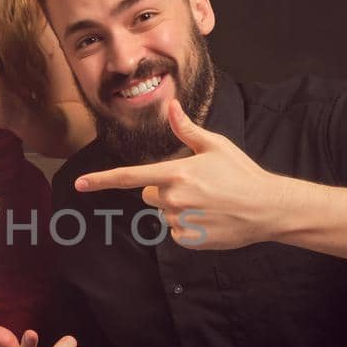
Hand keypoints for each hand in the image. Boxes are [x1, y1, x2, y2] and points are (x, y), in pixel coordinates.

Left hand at [73, 97, 288, 249]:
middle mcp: (174, 198)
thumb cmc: (241, 173)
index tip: (80, 184)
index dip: (102, 180)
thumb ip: (187, 130)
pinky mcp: (189, 240)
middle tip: (197, 186)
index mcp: (177, 173)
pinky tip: (210, 218)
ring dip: (179, 208)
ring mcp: (181, 221)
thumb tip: (170, 107)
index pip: (131, 177)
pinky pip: (176, 231)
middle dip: (165, 189)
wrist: (267, 208)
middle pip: (150, 194)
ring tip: (209, 203)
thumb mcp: (216, 146)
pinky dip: (188, 226)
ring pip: (164, 213)